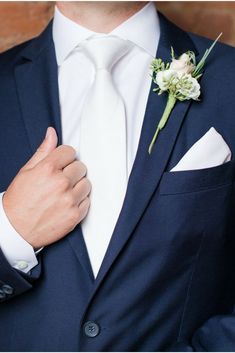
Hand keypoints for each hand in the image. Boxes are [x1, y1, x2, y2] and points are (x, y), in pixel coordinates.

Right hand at [2, 127, 90, 248]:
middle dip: (72, 171)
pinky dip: (79, 201)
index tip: (61, 164)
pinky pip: (87, 201)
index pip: (70, 152)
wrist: (15, 230)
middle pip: (81, 167)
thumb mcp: (26, 171)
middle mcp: (61, 183)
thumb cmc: (18, 201)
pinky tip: (66, 203)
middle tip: (61, 179)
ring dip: (78, 186)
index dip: (65, 157)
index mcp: (48, 169)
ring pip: (86, 184)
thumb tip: (52, 133)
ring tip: (64, 192)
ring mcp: (69, 200)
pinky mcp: (75, 215)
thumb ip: (43, 151)